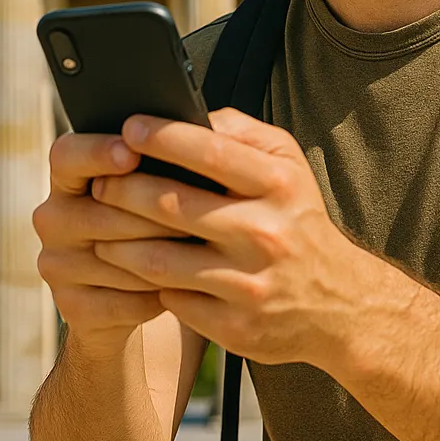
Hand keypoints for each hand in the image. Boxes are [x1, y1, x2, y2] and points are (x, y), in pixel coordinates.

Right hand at [31, 133, 183, 352]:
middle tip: (206, 213)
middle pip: (103, 211)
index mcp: (66, 177)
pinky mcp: (72, 307)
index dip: (97, 152)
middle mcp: (52, 218)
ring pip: (119, 258)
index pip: (66, 155)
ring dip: (166, 256)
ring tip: (204, 251)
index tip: (132, 152)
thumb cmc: (152, 223)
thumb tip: (199, 142)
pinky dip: (159, 295)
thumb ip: (160, 165)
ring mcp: (57, 265)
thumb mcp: (150, 189)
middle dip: (159, 213)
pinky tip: (185, 287)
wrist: (129, 299)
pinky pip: (125, 301)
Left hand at [90, 109, 373, 367]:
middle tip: (98, 184)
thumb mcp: (289, 166)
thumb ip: (241, 133)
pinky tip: (131, 271)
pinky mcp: (236, 327)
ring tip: (99, 230)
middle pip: (171, 206)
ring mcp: (250, 284)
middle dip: (122, 191)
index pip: (210, 152)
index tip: (127, 128)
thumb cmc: (298, 221)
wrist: (341, 306)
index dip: (162, 137)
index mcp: (278, 186)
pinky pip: (172, 299)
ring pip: (159, 260)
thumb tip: (186, 113)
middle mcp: (266, 234)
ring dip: (118, 244)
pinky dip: (145, 284)